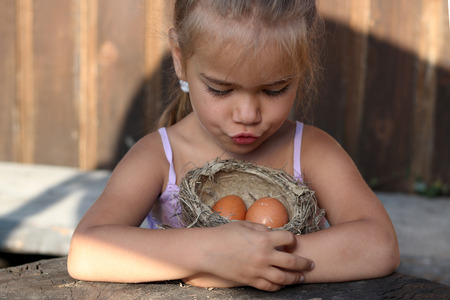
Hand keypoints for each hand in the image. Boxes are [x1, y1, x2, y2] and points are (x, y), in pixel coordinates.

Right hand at [198, 221, 313, 290]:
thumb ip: (261, 228)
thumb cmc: (224, 234)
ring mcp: (258, 270)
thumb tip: (271, 232)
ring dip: (295, 278)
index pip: (288, 238)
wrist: (207, 251)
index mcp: (264, 238)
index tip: (293, 241)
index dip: (293, 239)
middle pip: (292, 262)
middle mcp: (264, 255)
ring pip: (284, 278)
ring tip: (301, 278)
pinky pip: (269, 287)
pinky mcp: (250, 280)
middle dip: (304, 263)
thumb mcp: (244, 225)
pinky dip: (278, 286)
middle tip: (311, 264)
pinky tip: (282, 284)